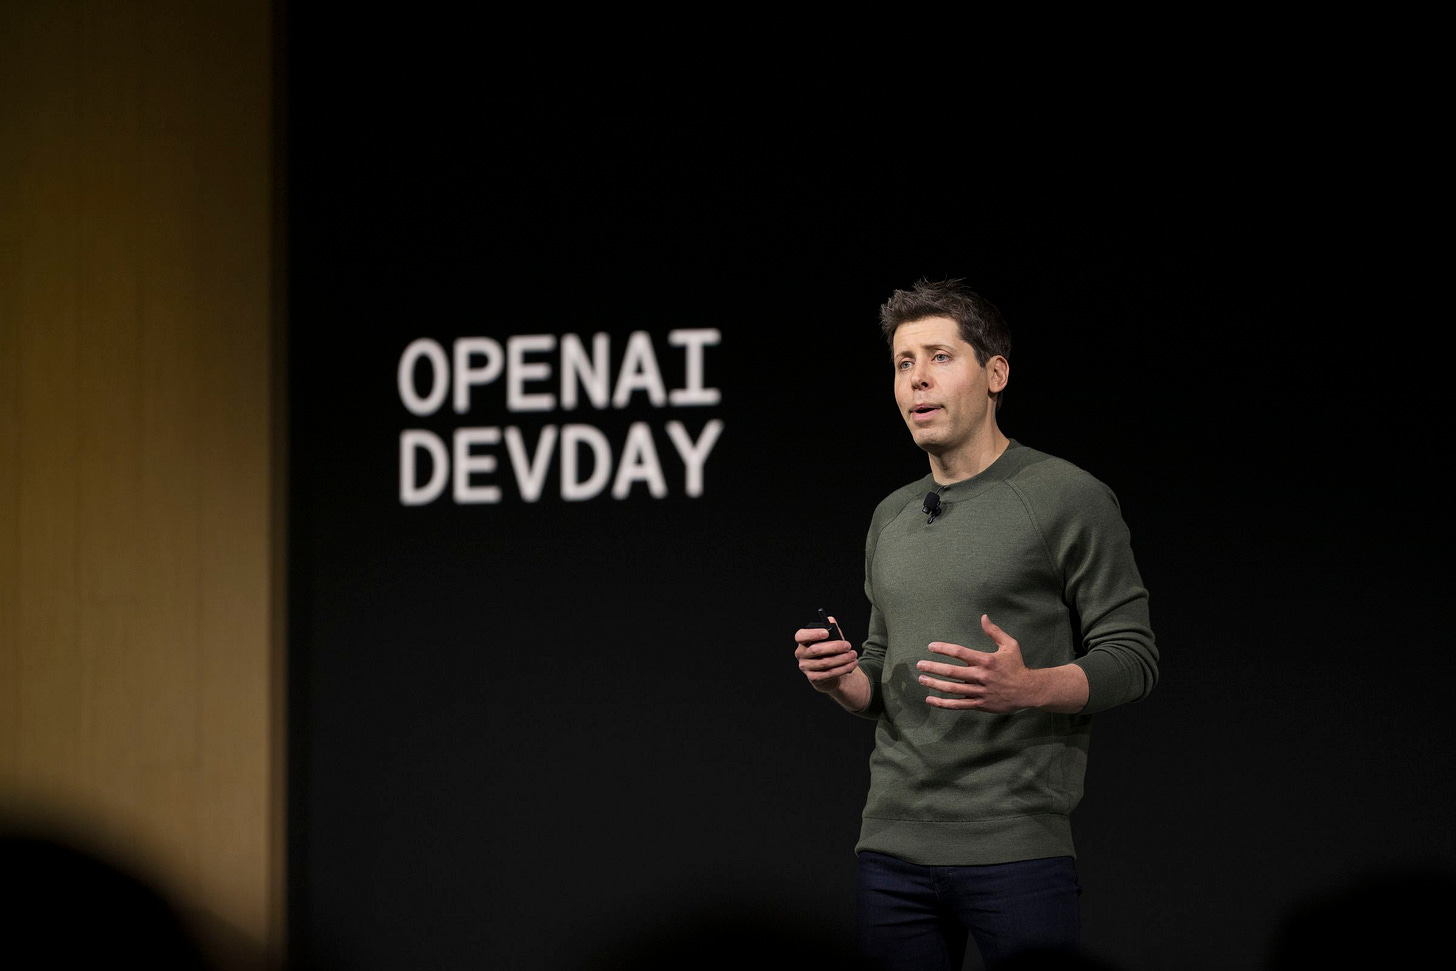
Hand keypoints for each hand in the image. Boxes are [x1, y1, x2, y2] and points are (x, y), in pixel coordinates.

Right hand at [794, 617, 857, 692]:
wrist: (828, 670)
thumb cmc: (828, 651)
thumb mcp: (830, 639)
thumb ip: (831, 629)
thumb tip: (831, 621)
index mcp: (802, 641)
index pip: (801, 636)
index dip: (813, 634)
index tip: (827, 633)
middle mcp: (801, 654)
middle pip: (815, 650)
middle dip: (834, 647)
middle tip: (848, 645)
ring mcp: (806, 667)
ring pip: (824, 663)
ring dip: (842, 659)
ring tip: (853, 655)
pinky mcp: (813, 678)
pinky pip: (829, 674)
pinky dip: (842, 669)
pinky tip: (852, 664)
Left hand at [915, 614, 1036, 712]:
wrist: (1028, 691)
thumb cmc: (1017, 666)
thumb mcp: (1010, 645)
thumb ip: (995, 632)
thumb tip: (983, 617)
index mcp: (986, 660)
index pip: (960, 652)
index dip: (943, 649)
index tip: (931, 646)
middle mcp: (981, 676)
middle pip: (952, 671)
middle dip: (933, 667)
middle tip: (919, 664)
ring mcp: (979, 691)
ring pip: (952, 689)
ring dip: (935, 684)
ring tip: (922, 679)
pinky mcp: (979, 704)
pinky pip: (958, 705)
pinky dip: (943, 703)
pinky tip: (930, 699)